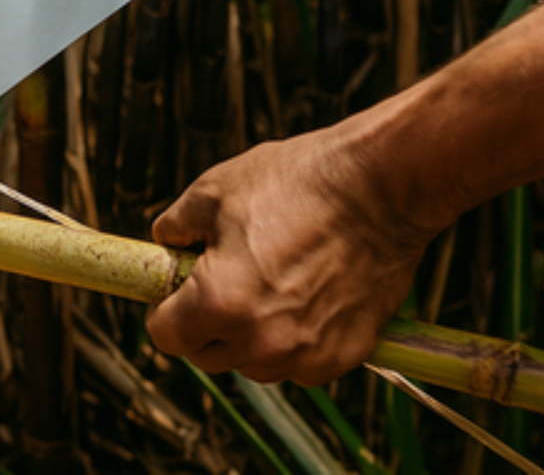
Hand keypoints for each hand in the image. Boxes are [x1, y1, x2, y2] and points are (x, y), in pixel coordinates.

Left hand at [145, 129, 434, 385]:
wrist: (379, 188)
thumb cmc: (296, 182)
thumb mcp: (214, 189)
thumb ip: (175, 226)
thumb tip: (164, 244)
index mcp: (219, 302)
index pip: (166, 337)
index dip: (164, 309)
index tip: (175, 288)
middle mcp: (260, 342)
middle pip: (206, 354)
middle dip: (203, 321)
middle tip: (219, 276)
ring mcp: (305, 355)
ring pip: (253, 362)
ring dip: (248, 333)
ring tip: (266, 278)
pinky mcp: (344, 357)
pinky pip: (297, 362)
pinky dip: (291, 338)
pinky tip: (302, 292)